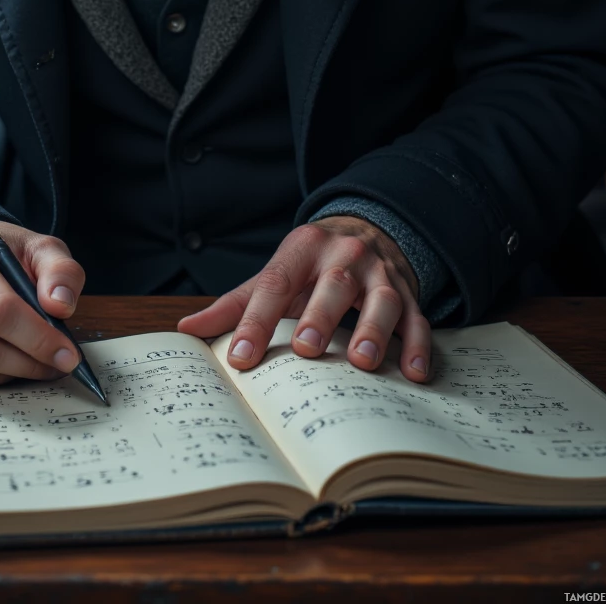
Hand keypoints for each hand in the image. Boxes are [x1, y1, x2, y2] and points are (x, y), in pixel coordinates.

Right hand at [0, 219, 85, 387]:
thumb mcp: (35, 247)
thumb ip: (60, 269)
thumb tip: (62, 306)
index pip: (1, 311)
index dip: (39, 339)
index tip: (68, 355)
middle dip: (32, 363)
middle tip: (59, 364)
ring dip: (15, 372)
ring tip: (36, 358)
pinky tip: (7, 359)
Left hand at [177, 215, 431, 382]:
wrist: (367, 231)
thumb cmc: (310, 266)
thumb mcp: (274, 275)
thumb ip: (235, 304)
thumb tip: (186, 329)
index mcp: (303, 248)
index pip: (276, 283)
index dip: (256, 320)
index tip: (240, 357)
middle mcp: (345, 255)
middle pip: (333, 283)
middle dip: (320, 316)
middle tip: (306, 350)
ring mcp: (381, 274)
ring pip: (382, 298)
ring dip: (374, 329)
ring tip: (363, 363)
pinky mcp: (410, 295)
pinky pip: (419, 320)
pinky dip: (418, 346)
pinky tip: (414, 374)